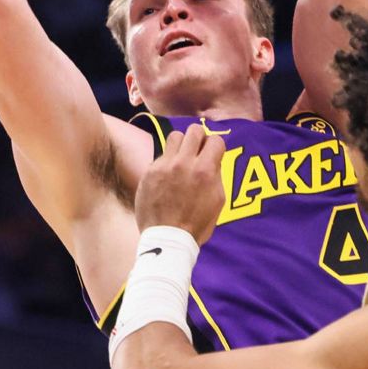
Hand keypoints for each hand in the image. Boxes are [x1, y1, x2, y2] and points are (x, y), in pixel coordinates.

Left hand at [135, 125, 226, 243]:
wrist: (168, 238)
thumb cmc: (197, 223)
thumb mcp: (218, 200)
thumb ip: (216, 175)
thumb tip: (214, 159)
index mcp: (205, 171)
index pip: (215, 140)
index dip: (216, 146)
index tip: (213, 154)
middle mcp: (184, 163)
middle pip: (194, 130)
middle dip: (200, 139)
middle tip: (198, 151)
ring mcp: (164, 166)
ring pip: (175, 136)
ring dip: (182, 144)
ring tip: (182, 158)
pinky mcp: (149, 171)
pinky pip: (161, 155)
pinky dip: (167, 162)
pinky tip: (168, 177)